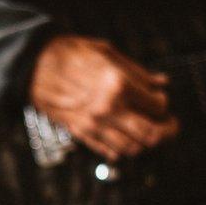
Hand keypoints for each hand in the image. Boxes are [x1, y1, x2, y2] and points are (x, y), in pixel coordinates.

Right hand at [29, 35, 179, 160]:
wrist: (34, 65)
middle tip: (171, 127)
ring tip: (149, 134)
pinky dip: (123, 150)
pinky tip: (126, 139)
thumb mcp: (108, 53)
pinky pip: (109, 152)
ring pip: (132, 148)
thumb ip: (137, 72)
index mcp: (119, 85)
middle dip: (166, 133)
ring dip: (145, 144)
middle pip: (150, 134)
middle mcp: (109, 109)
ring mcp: (94, 124)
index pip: (157, 106)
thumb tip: (161, 83)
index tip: (161, 100)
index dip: (164, 104)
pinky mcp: (81, 133)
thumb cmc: (70, 54)